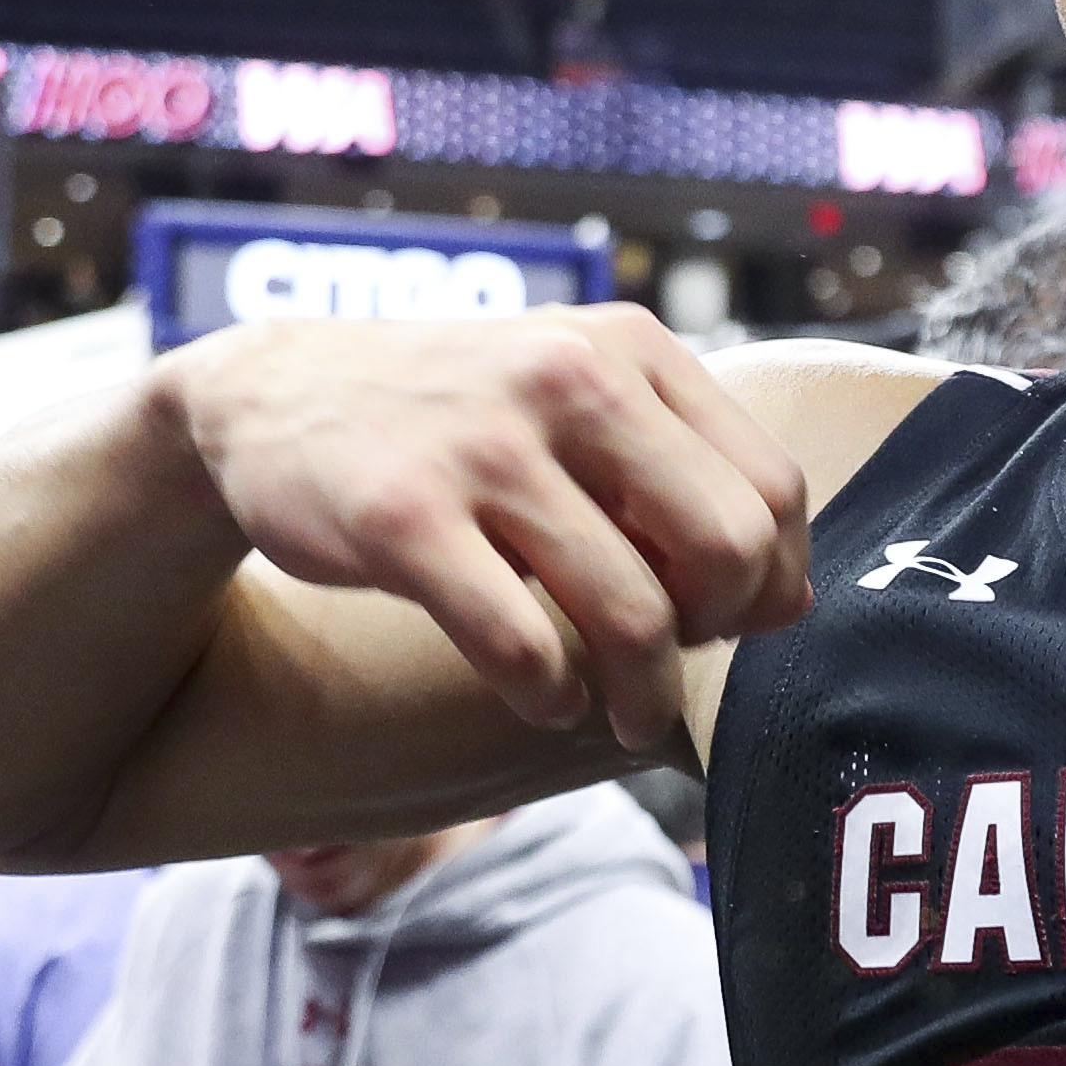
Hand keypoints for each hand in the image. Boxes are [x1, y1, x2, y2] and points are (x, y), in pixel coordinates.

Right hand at [158, 306, 813, 754]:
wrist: (268, 399)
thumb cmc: (455, 421)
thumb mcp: (576, 403)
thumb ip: (685, 479)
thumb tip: (797, 600)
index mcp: (630, 351)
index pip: (770, 490)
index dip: (768, 580)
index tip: (726, 622)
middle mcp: (571, 382)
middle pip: (725, 549)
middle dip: (717, 638)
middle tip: (674, 668)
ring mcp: (486, 446)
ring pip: (633, 610)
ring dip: (639, 693)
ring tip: (618, 715)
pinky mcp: (403, 516)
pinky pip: (524, 643)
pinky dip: (550, 695)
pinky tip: (542, 698)